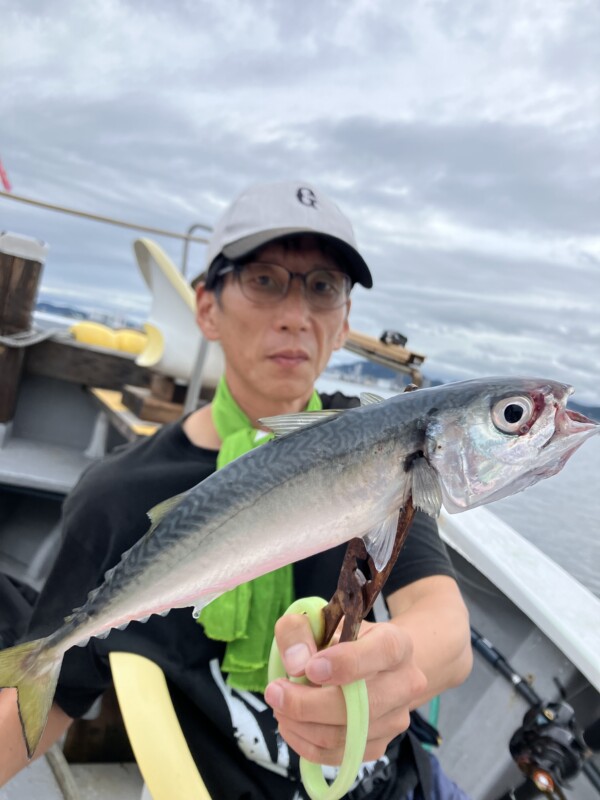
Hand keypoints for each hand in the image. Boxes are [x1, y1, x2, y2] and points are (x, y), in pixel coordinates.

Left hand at [264, 613, 426, 765]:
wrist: (370, 666)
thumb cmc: (341, 640)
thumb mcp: (319, 622)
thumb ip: (299, 631)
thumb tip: (295, 664)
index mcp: (396, 643)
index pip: (382, 652)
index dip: (346, 663)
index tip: (309, 668)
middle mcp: (404, 683)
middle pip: (361, 705)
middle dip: (307, 703)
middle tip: (274, 692)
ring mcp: (395, 719)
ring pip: (345, 735)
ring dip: (302, 725)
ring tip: (279, 706)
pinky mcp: (380, 746)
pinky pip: (338, 755)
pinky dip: (306, 743)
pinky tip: (291, 724)